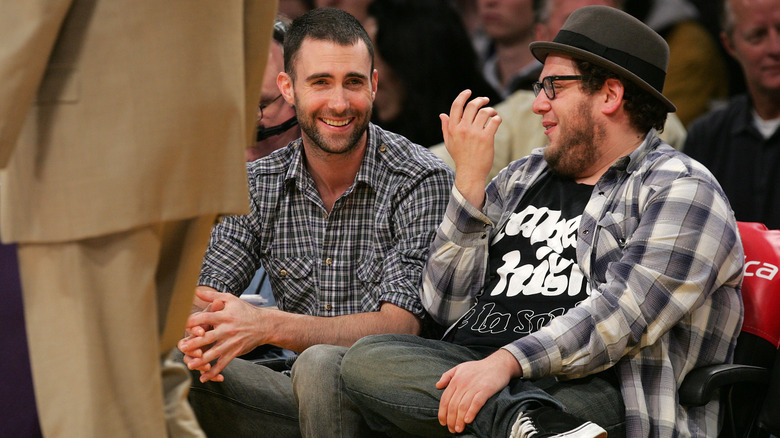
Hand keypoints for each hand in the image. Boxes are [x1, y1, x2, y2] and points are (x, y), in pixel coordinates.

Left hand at [178, 288, 271, 381]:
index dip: (193, 321)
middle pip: (208, 337)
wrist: (264, 325)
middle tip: (182, 347)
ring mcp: (231, 342)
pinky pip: (223, 363)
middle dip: (194, 343)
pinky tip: (204, 377)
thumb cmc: (245, 311)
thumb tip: (196, 290)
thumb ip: (213, 296)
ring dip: (201, 360)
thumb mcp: (231, 300)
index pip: (206, 318)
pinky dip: (213, 372)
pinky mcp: (235, 352)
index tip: (182, 325)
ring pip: (214, 353)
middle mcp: (227, 329)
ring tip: (190, 365)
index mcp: (224, 316)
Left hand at [436, 349, 520, 433]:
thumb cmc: (478, 368)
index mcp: (455, 380)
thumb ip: (447, 376)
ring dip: (459, 420)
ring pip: (463, 406)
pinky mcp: (485, 390)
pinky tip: (468, 420)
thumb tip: (437, 386)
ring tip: (458, 429)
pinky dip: (471, 412)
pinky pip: (476, 403)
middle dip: (450, 420)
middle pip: (453, 405)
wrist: (498, 364)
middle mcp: (463, 384)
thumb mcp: (459, 367)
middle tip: (451, 429)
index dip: (442, 413)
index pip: (445, 399)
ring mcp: (474, 387)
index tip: (442, 422)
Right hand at [440, 89, 501, 207]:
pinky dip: (497, 118)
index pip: (456, 106)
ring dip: (490, 110)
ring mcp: (475, 133)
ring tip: (492, 113)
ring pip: (484, 112)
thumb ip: (446, 127)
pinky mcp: (486, 138)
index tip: (469, 92)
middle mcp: (463, 129)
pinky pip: (494, 121)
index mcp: (453, 128)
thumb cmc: (460, 158)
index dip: (463, 96)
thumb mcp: (449, 142)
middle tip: (485, 100)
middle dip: (480, 100)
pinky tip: (497, 121)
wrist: (470, 173)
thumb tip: (442, 115)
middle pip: (472, 106)